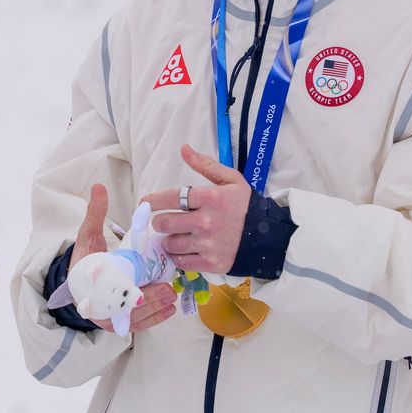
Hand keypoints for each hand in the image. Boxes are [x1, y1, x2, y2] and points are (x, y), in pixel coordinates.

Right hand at [68, 183, 178, 332]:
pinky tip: (169, 308)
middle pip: (125, 307)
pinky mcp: (120, 323)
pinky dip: (155, 317)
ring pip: (136, 318)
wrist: (79, 283)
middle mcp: (98, 306)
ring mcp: (109, 318)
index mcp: (89, 286)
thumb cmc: (85, 260)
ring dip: (155, 309)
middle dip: (148, 300)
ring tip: (171, 296)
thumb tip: (99, 187)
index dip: (126, 292)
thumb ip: (95, 214)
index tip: (141, 288)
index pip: (109, 291)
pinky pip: (139, 324)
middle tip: (167, 290)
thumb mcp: (88, 236)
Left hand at [143, 145, 251, 275]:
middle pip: (164, 223)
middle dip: (160, 221)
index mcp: (210, 198)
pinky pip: (180, 261)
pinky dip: (179, 256)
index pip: (171, 198)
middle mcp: (206, 221)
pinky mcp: (209, 263)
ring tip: (177, 236)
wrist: (267, 236)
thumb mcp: (231, 180)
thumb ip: (206, 165)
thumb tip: (184, 149)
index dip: (152, 201)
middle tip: (164, 221)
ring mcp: (207, 244)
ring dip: (169, 239)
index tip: (145, 203)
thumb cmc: (245, 206)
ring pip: (170, 243)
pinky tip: (185, 249)